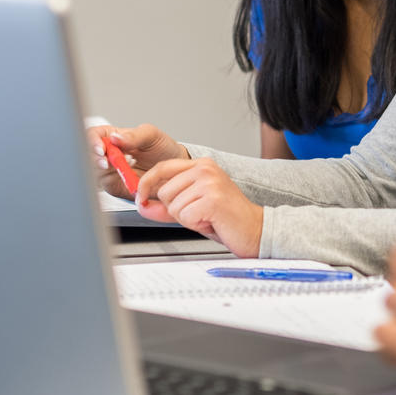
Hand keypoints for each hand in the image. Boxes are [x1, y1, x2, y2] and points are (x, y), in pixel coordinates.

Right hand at [87, 123, 188, 197]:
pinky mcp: (112, 186)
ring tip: (120, 171)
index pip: (93, 135)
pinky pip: (104, 186)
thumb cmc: (162, 149)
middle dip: (94, 158)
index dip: (92, 141)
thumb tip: (115, 137)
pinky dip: (111, 183)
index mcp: (112, 136)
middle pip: (87, 154)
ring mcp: (108, 170)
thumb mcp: (151, 136)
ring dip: (102, 172)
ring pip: (92, 171)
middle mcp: (107, 153)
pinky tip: (123, 180)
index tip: (101, 149)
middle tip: (106, 162)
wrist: (173, 170)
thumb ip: (134, 135)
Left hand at [133, 157, 262, 257]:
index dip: (147, 184)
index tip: (141, 197)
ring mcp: (210, 182)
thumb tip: (143, 205)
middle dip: (175, 209)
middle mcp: (206, 169)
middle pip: (164, 191)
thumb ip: (166, 207)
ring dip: (186, 218)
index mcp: (202, 165)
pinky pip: (185, 216)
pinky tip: (211, 221)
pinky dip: (195, 224)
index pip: (163, 167)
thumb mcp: (192, 208)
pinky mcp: (212, 199)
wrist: (254, 229)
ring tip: (206, 216)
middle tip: (198, 212)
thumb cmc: (226, 218)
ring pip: (173, 205)